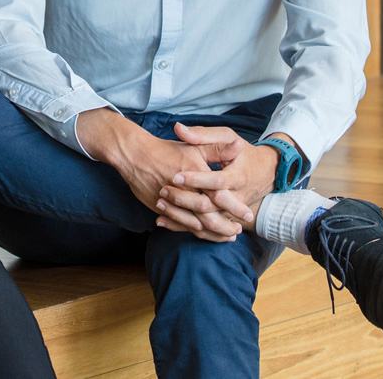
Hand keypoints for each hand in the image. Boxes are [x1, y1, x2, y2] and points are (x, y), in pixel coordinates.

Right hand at [76, 109, 241, 241]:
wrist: (135, 155)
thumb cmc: (166, 150)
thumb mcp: (194, 146)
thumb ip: (217, 149)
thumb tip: (238, 146)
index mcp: (195, 176)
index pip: (220, 196)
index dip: (234, 207)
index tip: (247, 215)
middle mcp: (184, 192)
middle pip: (208, 217)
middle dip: (225, 227)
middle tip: (237, 231)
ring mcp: (171, 203)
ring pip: (195, 225)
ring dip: (212, 233)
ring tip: (226, 236)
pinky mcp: (161, 209)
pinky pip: (180, 225)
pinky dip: (193, 232)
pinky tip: (203, 234)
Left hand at [160, 123, 278, 226]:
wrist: (264, 172)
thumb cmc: (241, 153)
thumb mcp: (226, 138)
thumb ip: (203, 135)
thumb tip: (179, 128)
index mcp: (237, 177)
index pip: (216, 182)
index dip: (196, 180)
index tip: (175, 176)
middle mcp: (236, 199)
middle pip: (209, 206)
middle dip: (184, 200)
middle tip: (163, 190)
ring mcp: (230, 213)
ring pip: (205, 223)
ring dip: (180, 216)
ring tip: (159, 204)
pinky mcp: (224, 220)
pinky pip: (204, 230)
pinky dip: (182, 227)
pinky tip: (162, 220)